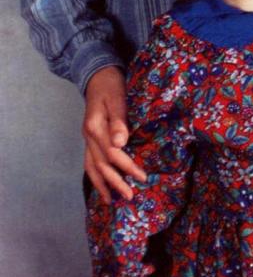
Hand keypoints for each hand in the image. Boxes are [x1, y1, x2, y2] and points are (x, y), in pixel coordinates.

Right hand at [83, 66, 145, 202]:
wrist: (97, 75)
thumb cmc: (110, 85)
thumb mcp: (117, 98)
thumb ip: (119, 120)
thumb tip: (121, 144)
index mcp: (95, 127)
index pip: (112, 153)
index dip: (127, 167)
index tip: (142, 177)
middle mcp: (88, 136)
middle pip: (101, 165)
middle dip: (115, 182)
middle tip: (130, 196)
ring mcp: (87, 139)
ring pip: (91, 167)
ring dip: (103, 184)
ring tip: (112, 201)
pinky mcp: (90, 139)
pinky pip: (90, 162)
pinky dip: (96, 176)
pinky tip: (103, 186)